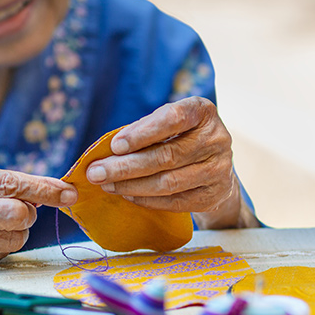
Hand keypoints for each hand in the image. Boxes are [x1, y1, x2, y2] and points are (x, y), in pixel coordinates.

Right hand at [0, 161, 76, 284]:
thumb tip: (42, 193)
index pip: (10, 185)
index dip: (45, 189)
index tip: (69, 192)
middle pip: (18, 216)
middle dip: (28, 211)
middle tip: (18, 207)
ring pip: (15, 238)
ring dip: (15, 229)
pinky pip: (0, 253)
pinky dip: (0, 243)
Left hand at [86, 96, 257, 228]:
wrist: (214, 167)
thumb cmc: (180, 139)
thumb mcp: (167, 125)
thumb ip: (143, 131)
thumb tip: (106, 152)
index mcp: (202, 112)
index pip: (173, 118)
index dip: (142, 132)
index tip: (115, 145)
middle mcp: (216, 139)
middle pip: (166, 156)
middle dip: (125, 166)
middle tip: (96, 173)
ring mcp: (218, 169)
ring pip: (167, 182)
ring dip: (131, 186)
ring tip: (106, 185)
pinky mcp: (212, 195)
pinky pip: (174, 202)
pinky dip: (146, 200)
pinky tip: (127, 195)